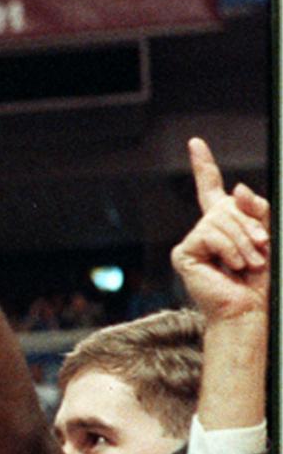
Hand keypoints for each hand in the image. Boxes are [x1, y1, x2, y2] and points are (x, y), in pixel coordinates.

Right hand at [171, 137, 269, 324]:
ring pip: (219, 220)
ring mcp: (194, 241)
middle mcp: (205, 229)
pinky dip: (227, 249)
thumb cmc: (261, 280)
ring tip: (248, 264)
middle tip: (262, 249)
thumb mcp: (268, 236)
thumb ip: (257, 210)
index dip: (204, 166)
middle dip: (249, 225)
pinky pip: (209, 235)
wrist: (249, 310)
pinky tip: (230, 266)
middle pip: (225, 205)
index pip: (211, 188)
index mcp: (224, 224)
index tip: (195, 143)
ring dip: (242, 242)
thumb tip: (235, 188)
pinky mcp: (185, 254)